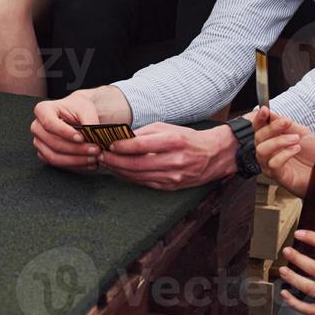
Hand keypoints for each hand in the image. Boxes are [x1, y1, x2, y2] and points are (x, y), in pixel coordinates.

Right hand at [32, 88, 107, 170]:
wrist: (76, 115)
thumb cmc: (78, 109)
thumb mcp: (86, 108)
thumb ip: (89, 121)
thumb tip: (94, 138)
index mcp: (42, 110)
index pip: (50, 123)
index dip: (65, 133)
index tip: (82, 138)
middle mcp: (37, 127)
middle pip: (53, 143)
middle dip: (76, 149)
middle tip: (96, 150)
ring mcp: (39, 142)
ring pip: (54, 157)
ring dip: (76, 160)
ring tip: (94, 158)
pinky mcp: (44, 155)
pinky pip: (58, 165)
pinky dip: (74, 165)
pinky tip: (89, 163)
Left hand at [96, 122, 237, 189]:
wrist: (213, 155)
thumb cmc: (188, 138)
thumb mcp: (167, 128)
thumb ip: (144, 133)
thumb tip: (122, 138)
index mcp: (173, 141)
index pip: (141, 145)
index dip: (122, 147)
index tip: (109, 145)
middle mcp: (174, 160)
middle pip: (137, 164)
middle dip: (115, 161)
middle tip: (101, 156)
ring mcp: (174, 176)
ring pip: (139, 176)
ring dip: (120, 171)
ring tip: (107, 164)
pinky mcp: (172, 186)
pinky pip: (147, 183)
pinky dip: (131, 178)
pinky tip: (121, 172)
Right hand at [254, 107, 314, 197]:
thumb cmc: (312, 154)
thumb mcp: (301, 133)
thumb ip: (286, 124)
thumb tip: (271, 113)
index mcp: (271, 140)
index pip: (258, 128)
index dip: (259, 118)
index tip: (265, 110)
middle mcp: (267, 152)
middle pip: (258, 137)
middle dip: (272, 128)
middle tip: (287, 122)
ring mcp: (269, 165)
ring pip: (262, 150)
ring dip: (279, 141)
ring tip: (295, 139)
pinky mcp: (277, 176)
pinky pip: (273, 164)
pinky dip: (284, 154)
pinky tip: (296, 149)